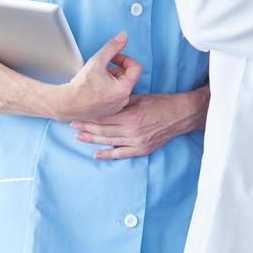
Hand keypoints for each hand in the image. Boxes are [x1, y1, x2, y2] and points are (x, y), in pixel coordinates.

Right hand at [53, 33, 142, 121]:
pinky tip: (95, 87)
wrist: (66, 104)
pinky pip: (114, 95)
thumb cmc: (81, 86)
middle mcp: (123, 100)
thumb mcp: (97, 61)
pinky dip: (107, 88)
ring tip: (96, 77)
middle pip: (127, 76)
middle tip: (101, 67)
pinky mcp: (109, 111)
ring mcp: (116, 107)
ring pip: (120, 86)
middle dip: (116, 68)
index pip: (135, 67)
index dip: (124, 58)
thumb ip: (112, 47)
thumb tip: (123, 36)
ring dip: (111, 78)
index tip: (112, 58)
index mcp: (124, 89)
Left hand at [71, 88, 209, 159]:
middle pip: (103, 131)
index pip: (104, 118)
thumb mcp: (139, 98)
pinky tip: (96, 154)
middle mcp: (132, 131)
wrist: (180, 115)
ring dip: (92, 140)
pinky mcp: (142, 149)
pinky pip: (122, 154)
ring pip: (109, 142)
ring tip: (79, 138)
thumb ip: (121, 103)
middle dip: (86, 128)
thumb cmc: (161, 103)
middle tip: (72, 126)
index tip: (77, 115)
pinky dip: (108, 155)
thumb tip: (104, 104)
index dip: (89, 117)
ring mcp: (137, 142)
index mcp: (130, 116)